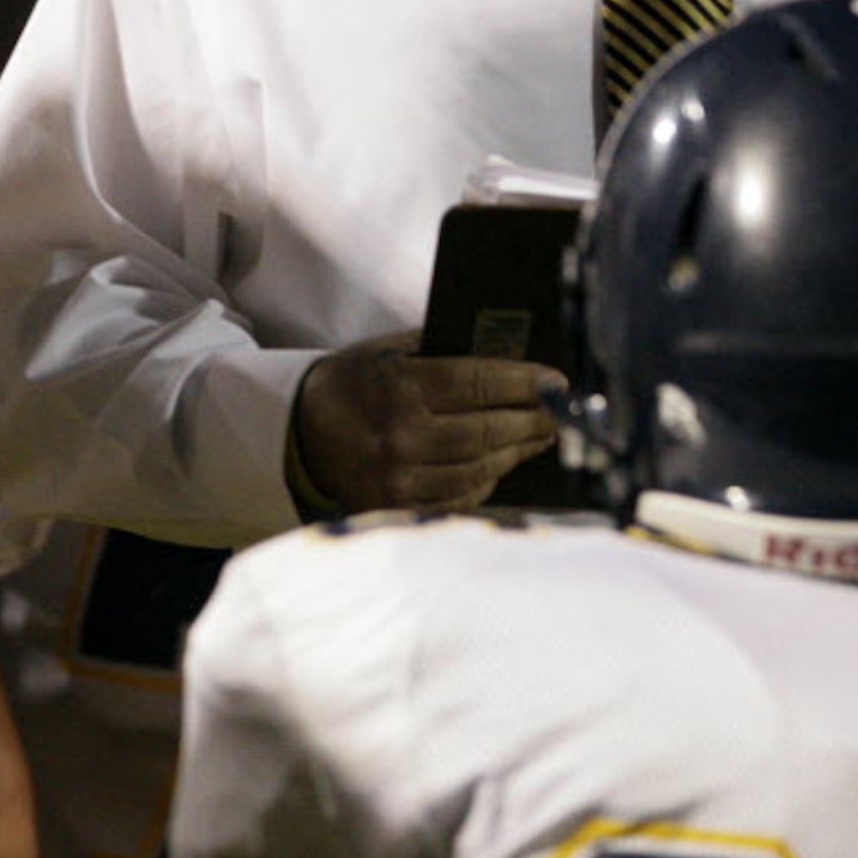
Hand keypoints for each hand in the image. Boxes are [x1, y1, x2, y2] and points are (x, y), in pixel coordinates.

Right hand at [290, 330, 564, 516]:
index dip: (525, 383)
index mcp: (400, 389)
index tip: (557, 381)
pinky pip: (458, 499)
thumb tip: (512, 348)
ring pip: (479, 469)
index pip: (478, 383)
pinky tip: (501, 464)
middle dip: (533, 420)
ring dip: (517, 452)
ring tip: (539, 436)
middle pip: (487, 431)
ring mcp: (396, 479)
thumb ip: (445, 348)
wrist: (298, 434)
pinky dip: (486, 482)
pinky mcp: (395, 508)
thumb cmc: (356, 383)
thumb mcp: (392, 351)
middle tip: (560, 411)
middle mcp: (399, 437)